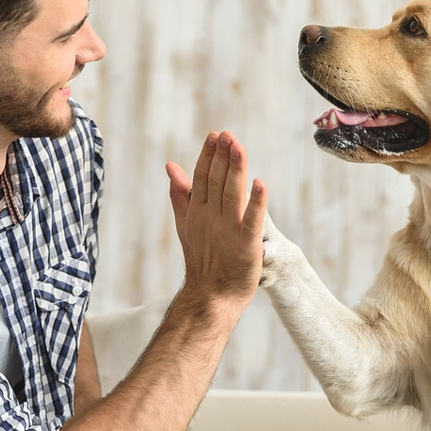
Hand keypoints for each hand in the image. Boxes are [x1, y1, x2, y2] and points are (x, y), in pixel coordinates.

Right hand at [165, 131, 266, 313]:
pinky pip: (252, 220)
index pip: (202, 177)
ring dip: (236, 170)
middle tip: (228, 135)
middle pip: (216, 181)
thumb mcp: (186, 224)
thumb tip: (171, 166)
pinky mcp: (246, 244)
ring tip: (239, 148)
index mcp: (199, 211)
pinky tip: (260, 184)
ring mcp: (228, 230)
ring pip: (231, 194)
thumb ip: (180, 195)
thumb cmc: (203, 260)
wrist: (211, 296)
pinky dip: (256, 202)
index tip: (215, 136)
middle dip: (222, 157)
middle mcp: (212, 217)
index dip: (209, 156)